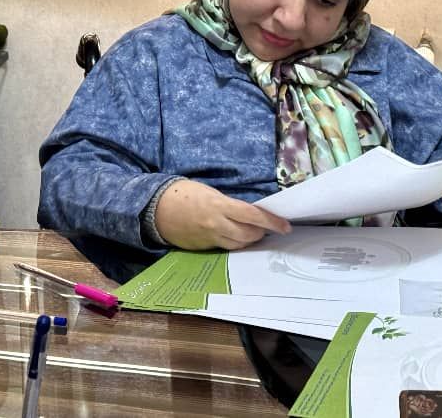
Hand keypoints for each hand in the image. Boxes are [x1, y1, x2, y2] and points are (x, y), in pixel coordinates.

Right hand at [155, 179, 290, 250]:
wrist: (155, 209)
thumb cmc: (182, 193)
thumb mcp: (209, 192)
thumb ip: (228, 204)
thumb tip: (246, 213)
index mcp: (219, 206)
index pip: (253, 216)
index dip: (272, 222)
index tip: (285, 226)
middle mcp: (216, 225)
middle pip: (249, 235)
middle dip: (262, 232)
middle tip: (268, 227)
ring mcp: (210, 239)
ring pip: (239, 245)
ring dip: (250, 239)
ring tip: (254, 233)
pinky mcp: (203, 248)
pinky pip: (225, 248)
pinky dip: (234, 243)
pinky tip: (236, 237)